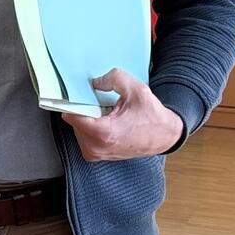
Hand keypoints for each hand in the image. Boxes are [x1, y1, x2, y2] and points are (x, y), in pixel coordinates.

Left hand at [62, 68, 181, 161]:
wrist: (164, 136)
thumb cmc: (152, 116)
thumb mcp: (136, 89)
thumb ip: (113, 78)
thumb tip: (94, 81)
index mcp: (103, 133)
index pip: (71, 115)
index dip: (73, 101)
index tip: (76, 93)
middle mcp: (95, 147)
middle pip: (74, 120)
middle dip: (84, 109)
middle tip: (101, 103)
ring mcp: (94, 154)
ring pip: (77, 127)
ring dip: (88, 118)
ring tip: (107, 114)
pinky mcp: (95, 155)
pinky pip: (83, 135)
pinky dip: (91, 126)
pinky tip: (106, 122)